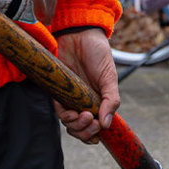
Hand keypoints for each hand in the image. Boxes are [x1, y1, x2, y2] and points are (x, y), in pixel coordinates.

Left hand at [53, 28, 119, 143]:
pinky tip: (72, 111)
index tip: (98, 132)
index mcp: (98, 101)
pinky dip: (64, 115)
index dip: (94, 135)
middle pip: (81, 129)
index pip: (95, 127)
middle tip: (91, 121)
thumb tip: (108, 124)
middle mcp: (83, 102)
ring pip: (68, 123)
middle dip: (86, 132)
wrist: (80, 34)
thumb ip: (111, 100)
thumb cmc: (98, 54)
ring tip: (82, 115)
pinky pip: (58, 109)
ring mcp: (70, 97)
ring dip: (75, 125)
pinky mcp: (57, 90)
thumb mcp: (110, 78)